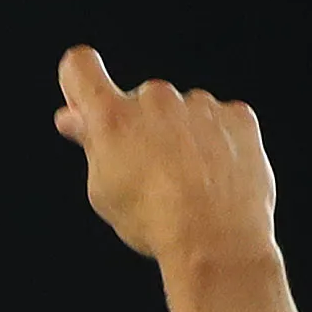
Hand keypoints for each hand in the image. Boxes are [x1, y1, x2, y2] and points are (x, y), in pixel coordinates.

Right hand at [52, 47, 278, 273]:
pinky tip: (217, 176)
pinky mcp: (236, 116)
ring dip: (183, 136)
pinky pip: (221, 121)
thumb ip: (91, 145)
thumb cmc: (157, 223)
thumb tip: (74, 119)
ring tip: (191, 184)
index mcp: (113, 118)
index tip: (85, 105)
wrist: (217, 243)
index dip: (79, 83)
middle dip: (142, 128)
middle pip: (140, 101)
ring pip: (183, 112)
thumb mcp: (105, 191)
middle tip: (153, 173)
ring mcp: (199, 105)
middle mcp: (155, 100)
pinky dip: (219, 142)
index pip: (80, 67)